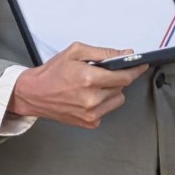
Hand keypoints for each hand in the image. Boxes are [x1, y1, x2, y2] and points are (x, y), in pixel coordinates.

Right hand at [7, 42, 147, 127]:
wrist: (33, 93)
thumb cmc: (52, 72)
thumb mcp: (76, 52)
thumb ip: (103, 53)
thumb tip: (124, 54)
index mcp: (89, 79)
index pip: (124, 77)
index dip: (134, 70)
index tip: (141, 66)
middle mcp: (91, 99)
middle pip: (122, 88)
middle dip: (117, 78)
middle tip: (103, 73)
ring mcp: (90, 113)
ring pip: (117, 100)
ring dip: (111, 91)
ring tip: (94, 85)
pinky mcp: (88, 122)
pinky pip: (106, 110)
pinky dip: (102, 102)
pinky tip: (88, 96)